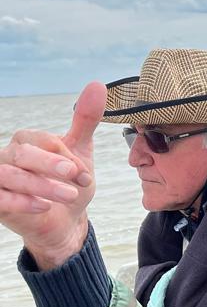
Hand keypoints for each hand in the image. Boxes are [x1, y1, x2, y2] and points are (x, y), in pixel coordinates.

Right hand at [0, 81, 105, 267]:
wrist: (66, 220)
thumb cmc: (68, 184)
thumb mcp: (81, 152)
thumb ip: (85, 121)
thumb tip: (97, 85)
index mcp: (28, 141)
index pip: (42, 140)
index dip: (65, 154)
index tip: (83, 172)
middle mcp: (9, 157)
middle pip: (23, 153)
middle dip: (51, 164)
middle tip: (77, 176)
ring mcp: (0, 179)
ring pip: (11, 176)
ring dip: (42, 185)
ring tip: (69, 195)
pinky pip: (1, 199)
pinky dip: (21, 202)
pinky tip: (44, 207)